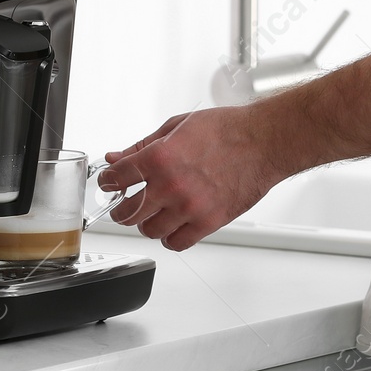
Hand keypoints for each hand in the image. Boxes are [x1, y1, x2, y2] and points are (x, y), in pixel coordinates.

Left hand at [96, 105, 296, 250]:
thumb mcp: (177, 126)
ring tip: (154, 213)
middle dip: (122, 208)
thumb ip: (142, 145)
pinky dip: (170, 237)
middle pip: (127, 212)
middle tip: (126, 204)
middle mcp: (171, 186)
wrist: (263, 142)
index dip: (107, 182)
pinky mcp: (208, 223)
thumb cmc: (226, 130)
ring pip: (149, 231)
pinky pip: (176, 243)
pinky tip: (174, 224)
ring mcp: (189, 207)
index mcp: (159, 158)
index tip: (109, 184)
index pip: (116, 178)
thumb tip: (116, 157)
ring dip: (147, 223)